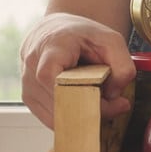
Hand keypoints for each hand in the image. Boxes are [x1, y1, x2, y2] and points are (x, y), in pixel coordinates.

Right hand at [20, 12, 136, 128]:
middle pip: (58, 101)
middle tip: (116, 104)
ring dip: (83, 115)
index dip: (78, 94)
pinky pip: (52, 119)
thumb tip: (115, 96)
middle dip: (92, 108)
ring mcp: (27, 84)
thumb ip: (122, 66)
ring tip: (101, 100)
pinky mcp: (29, 99)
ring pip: (56, 116)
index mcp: (50, 47)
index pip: (50, 76)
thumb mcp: (112, 41)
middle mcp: (32, 66)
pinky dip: (73, 118)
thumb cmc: (83, 35)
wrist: (58, 31)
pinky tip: (87, 105)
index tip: (106, 97)